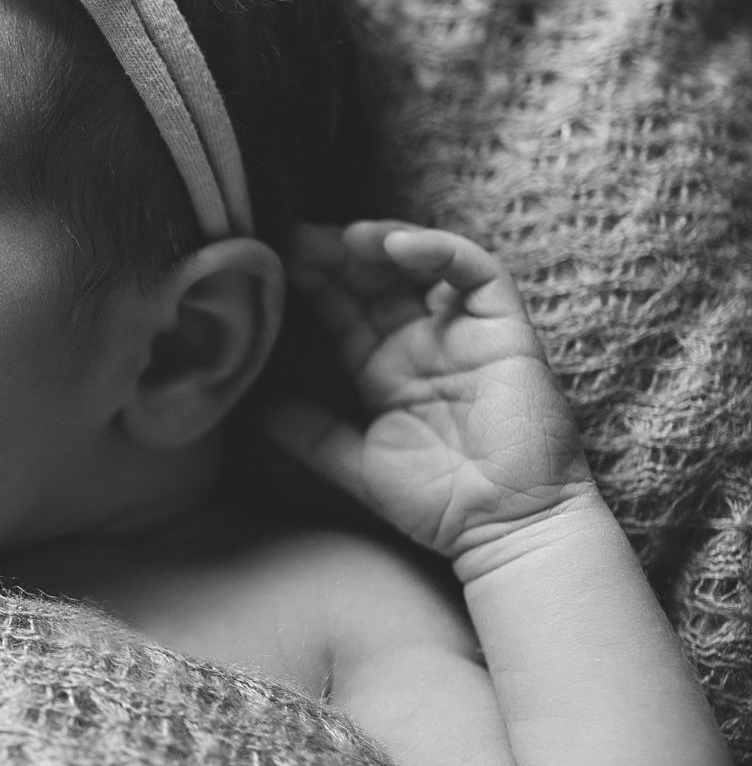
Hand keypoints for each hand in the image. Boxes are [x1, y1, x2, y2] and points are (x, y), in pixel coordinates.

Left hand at [265, 221, 599, 560]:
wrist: (503, 529)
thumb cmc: (438, 505)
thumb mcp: (357, 465)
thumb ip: (312, 436)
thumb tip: (260, 413)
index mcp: (386, 368)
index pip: (345, 309)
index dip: (315, 282)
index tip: (275, 261)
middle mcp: (423, 343)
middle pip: (376, 279)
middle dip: (338, 254)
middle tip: (297, 236)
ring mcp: (463, 333)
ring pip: (423, 264)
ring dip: (383, 241)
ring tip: (343, 238)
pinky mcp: (505, 330)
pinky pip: (478, 273)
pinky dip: (440, 250)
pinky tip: (398, 247)